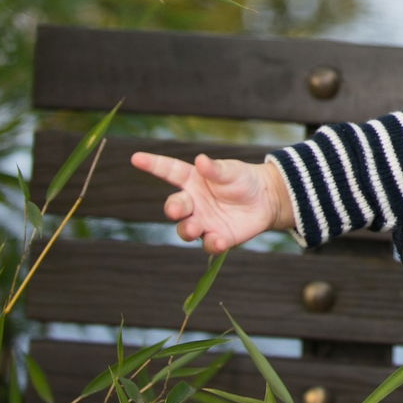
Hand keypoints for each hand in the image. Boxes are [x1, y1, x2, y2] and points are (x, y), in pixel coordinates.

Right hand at [130, 151, 290, 252]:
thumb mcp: (231, 170)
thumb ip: (215, 169)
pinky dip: (213, 244)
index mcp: (192, 180)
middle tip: (177, 209)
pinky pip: (209, 244)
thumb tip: (201, 160)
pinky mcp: (217, 237)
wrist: (266, 200)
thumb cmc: (242, 179)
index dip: (153, 164)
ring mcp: (203, 221)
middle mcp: (193, 202)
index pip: (169, 171)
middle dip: (173, 208)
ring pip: (185, 229)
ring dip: (187, 229)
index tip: (136, 157)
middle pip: (175, 206)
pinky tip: (220, 241)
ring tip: (195, 228)